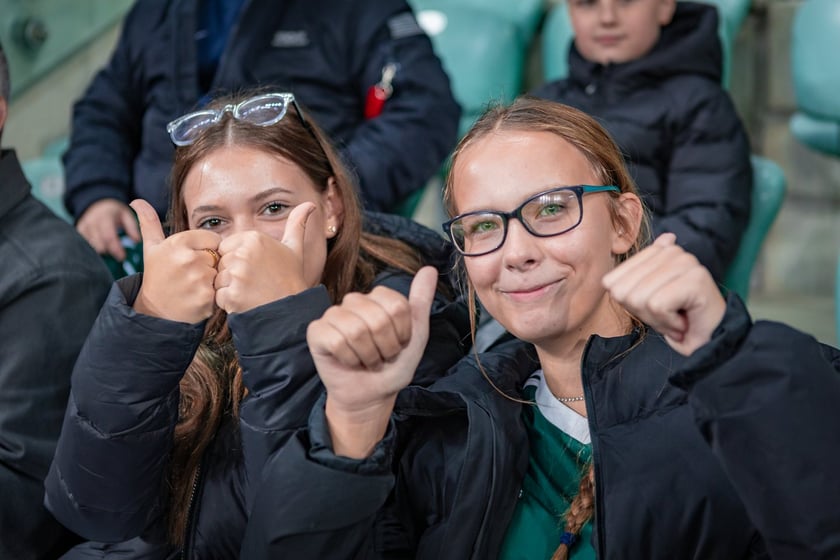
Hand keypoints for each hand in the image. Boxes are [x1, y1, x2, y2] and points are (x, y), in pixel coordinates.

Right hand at [76, 199, 140, 259]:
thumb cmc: (115, 212)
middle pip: (98, 245)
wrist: (96, 204)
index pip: (109, 237)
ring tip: (109, 251)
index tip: (123, 257)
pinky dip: (92, 250)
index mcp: (104, 217)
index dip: (116, 249)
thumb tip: (137, 240)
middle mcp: (91, 223)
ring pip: (90, 247)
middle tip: (117, 254)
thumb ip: (132, 227)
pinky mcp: (78, 232)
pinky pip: (83, 246)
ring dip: (100, 252)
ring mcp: (82, 227)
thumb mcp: (126, 215)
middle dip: (108, 252)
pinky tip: (100, 250)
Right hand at [130, 199, 221, 322]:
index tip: (192, 259)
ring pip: (220, 273)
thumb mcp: (151, 248)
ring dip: (212, 280)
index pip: (213, 239)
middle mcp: (188, 258)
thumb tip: (136, 200)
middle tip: (190, 275)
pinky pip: (221, 290)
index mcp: (178, 242)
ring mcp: (197, 279)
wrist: (155, 311)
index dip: (205, 250)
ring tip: (193, 286)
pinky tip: (198, 297)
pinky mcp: (205, 297)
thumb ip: (149, 222)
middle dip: (209, 265)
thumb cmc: (157, 276)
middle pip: (218, 256)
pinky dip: (214, 295)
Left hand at [214, 203, 313, 313]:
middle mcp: (243, 253)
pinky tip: (246, 302)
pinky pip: (219, 297)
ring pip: (219, 280)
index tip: (254, 269)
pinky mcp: (232, 295)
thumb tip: (309, 204)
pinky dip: (229, 302)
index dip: (237, 259)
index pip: (226, 247)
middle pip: (222, 263)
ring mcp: (237, 275)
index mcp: (254, 238)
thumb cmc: (291, 278)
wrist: (292, 309)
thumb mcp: (295, 248)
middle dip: (232, 274)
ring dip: (230, 288)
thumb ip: (297, 224)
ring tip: (250, 292)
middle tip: (254, 282)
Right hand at [307, 266, 437, 456]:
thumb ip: (421, 301)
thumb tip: (430, 269)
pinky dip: (349, 359)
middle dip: (385, 347)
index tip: (399, 344)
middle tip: (382, 356)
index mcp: (378, 298)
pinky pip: (336, 341)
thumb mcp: (416, 335)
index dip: (402, 333)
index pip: (396, 306)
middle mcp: (354, 301)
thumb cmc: (393, 365)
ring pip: (356, 330)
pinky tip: (349, 362)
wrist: (372, 394)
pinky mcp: (316, 331)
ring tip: (367, 360)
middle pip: (378, 319)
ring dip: (368, 355)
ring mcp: (333, 314)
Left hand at [602, 233, 725, 355]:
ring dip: (657, 320)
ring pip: (640, 299)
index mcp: (658, 252)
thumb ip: (635, 277)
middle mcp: (672, 251)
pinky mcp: (695, 279)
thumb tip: (645, 246)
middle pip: (623, 291)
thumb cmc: (678, 320)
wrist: (711, 342)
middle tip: (667, 316)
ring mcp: (686, 262)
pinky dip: (668, 323)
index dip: (628, 304)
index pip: (612, 281)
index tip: (653, 309)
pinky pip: (657, 306)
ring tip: (677, 319)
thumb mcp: (647, 299)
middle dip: (642, 313)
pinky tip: (684, 322)